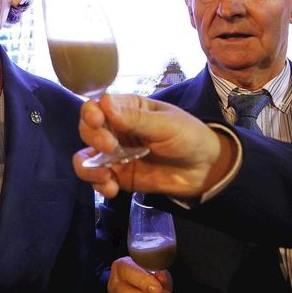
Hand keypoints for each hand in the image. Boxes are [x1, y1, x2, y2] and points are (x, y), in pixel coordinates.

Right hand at [75, 93, 233, 199]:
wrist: (205, 169)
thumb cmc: (188, 136)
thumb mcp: (165, 124)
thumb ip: (135, 118)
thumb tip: (104, 103)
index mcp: (127, 109)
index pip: (97, 106)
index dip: (91, 112)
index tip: (97, 121)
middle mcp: (116, 130)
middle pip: (87, 130)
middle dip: (93, 138)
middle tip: (110, 148)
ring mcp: (116, 155)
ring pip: (86, 157)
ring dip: (88, 167)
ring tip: (105, 176)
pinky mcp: (119, 176)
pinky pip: (98, 179)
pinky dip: (98, 184)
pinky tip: (111, 189)